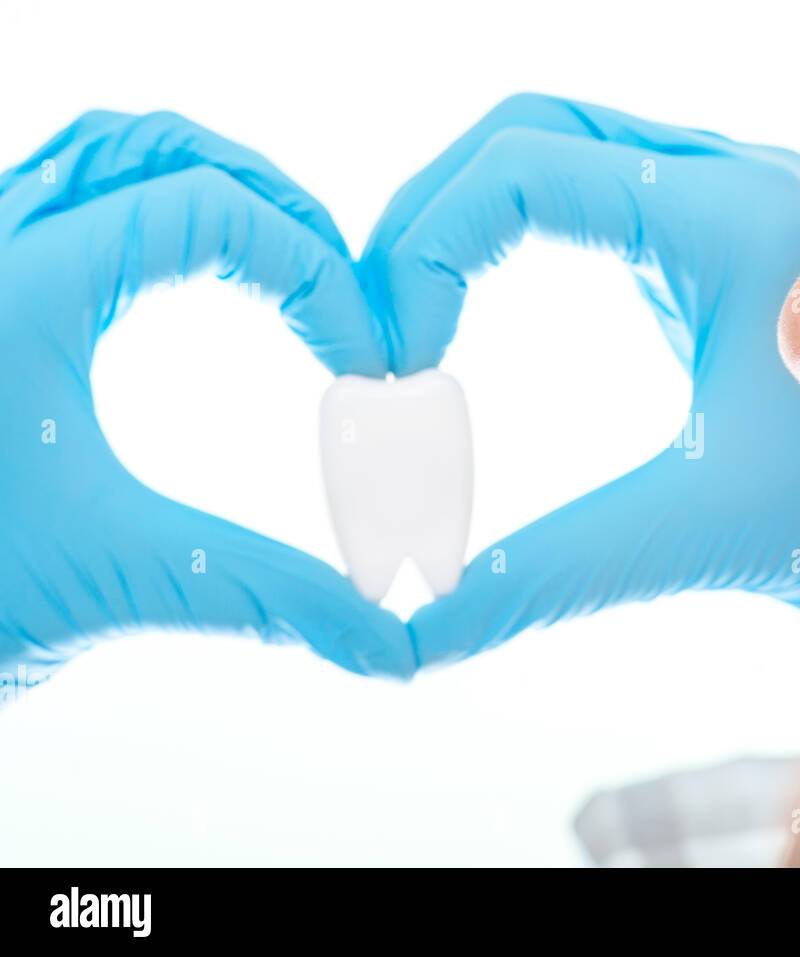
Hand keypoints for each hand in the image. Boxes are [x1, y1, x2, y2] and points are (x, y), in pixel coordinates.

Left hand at [0, 111, 415, 678]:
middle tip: (337, 281)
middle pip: (163, 150)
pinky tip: (187, 268)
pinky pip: (66, 195)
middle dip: (276, 202)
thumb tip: (383, 641)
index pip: (212, 212)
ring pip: (106, 154)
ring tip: (280, 252)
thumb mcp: (114, 577)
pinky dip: (150, 206)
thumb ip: (265, 596)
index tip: (355, 356)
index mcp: (22, 294)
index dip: (313, 272)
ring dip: (210, 184)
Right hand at [360, 94, 799, 663]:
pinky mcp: (705, 238)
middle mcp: (730, 181)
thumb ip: (547, 573)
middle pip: (529, 131)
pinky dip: (504, 230)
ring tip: (408, 314)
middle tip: (374, 323)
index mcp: (729, 218)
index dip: (427, 245)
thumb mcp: (688, 534)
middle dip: (428, 215)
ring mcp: (721, 200)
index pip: (528, 167)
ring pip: (553, 147)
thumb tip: (416, 632)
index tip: (389, 355)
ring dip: (464, 215)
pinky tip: (468, 303)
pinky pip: (583, 190)